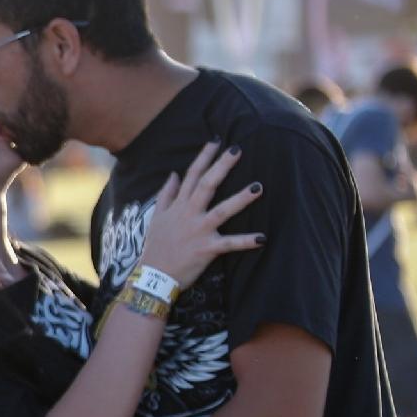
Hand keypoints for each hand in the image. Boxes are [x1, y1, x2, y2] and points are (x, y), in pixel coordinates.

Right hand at [135, 142, 266, 286]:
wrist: (152, 276)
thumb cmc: (156, 247)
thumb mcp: (157, 217)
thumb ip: (165, 194)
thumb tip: (172, 174)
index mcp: (178, 206)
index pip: (191, 176)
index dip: (203, 158)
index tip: (215, 141)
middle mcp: (188, 214)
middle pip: (206, 185)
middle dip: (221, 167)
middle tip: (237, 150)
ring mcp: (198, 231)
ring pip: (221, 211)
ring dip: (240, 199)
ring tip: (258, 188)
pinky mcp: (206, 249)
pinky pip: (229, 244)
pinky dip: (245, 242)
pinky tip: (263, 238)